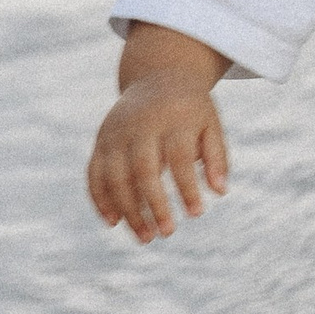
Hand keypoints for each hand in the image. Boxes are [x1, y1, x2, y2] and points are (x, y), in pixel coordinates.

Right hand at [88, 27, 230, 242]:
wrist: (157, 76)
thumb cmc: (191, 109)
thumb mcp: (211, 124)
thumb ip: (217, 156)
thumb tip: (220, 191)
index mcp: (173, 119)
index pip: (179, 157)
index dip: (187, 187)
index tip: (197, 214)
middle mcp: (140, 125)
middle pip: (142, 169)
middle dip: (153, 204)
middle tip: (166, 234)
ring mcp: (115, 133)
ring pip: (114, 176)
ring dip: (127, 210)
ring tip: (144, 237)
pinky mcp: (101, 140)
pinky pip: (94, 172)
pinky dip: (100, 199)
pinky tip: (113, 222)